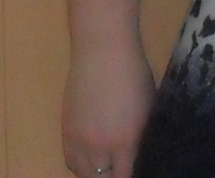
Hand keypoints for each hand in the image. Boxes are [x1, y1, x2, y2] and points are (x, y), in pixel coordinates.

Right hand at [62, 34, 155, 177]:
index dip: (130, 177)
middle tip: (121, 170)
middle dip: (112, 177)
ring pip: (83, 173)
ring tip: (106, 167)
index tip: (136, 172)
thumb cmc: (135, 75)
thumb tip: (142, 156)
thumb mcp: (149, 110)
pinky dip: (81, 164)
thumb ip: (143, 139)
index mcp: (124, 142)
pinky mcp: (65, 128)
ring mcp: (78, 138)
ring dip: (95, 173)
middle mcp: (98, 146)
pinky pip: (70, 159)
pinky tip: (91, 158)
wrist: (103, 50)